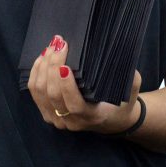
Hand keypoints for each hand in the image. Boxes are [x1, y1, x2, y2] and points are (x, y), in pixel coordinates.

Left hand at [25, 34, 142, 134]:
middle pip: (53, 95)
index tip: (65, 66)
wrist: (112, 120)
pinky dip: (36, 73)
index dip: (67, 86)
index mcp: (92, 117)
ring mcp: (57, 119)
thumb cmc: (122, 103)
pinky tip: (42, 58)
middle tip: (59, 44)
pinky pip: (35, 93)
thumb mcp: (130, 92)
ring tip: (51, 47)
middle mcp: (71, 122)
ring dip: (43, 67)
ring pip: (40, 93)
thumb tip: (120, 57)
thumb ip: (129, 79)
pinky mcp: (48, 113)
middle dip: (52, 67)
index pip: (74, 105)